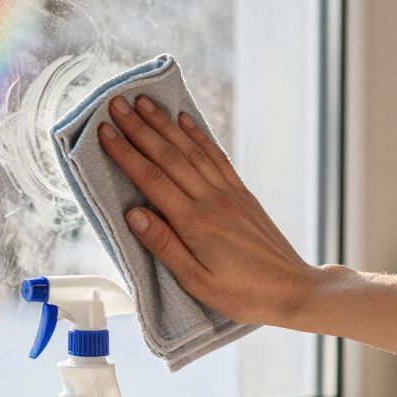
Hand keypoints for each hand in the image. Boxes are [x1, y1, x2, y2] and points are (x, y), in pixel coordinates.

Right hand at [98, 94, 321, 326]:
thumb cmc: (243, 294)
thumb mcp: (196, 281)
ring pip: (191, 149)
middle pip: (168, 155)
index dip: (125, 152)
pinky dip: (198, 135)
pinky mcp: (242, 193)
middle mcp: (211, 200)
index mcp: (194, 223)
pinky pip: (216, 156)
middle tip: (116, 104)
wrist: (292, 289)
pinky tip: (185, 120)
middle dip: (139, 127)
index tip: (104, 131)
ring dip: (164, 124)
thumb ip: (163, 245)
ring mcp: (229, 193)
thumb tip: (132, 214)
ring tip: (143, 102)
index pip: (151, 178)